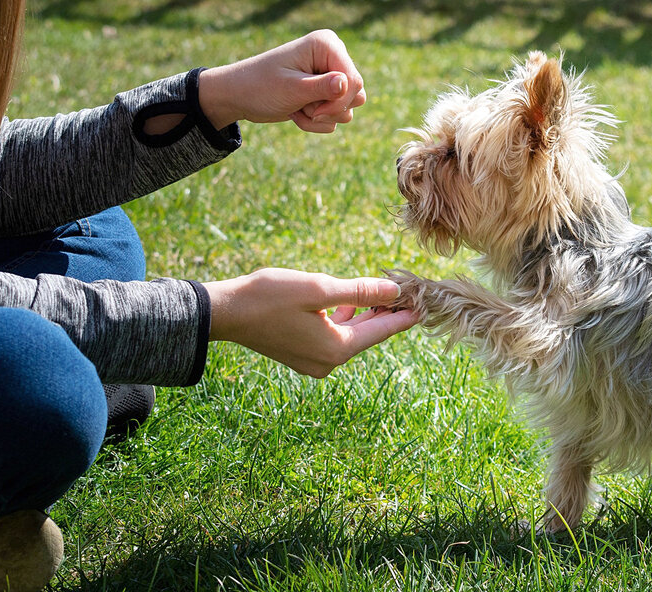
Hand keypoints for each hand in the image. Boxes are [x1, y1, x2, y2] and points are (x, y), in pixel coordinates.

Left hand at [198, 30, 366, 133]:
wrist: (239, 96)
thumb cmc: (260, 86)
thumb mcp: (291, 88)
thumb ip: (322, 87)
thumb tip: (348, 84)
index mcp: (326, 44)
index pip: (354, 80)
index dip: (339, 101)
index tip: (316, 112)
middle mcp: (333, 56)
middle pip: (356, 94)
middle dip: (330, 110)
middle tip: (305, 110)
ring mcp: (331, 74)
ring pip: (348, 107)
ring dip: (322, 117)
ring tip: (297, 109)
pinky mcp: (326, 91)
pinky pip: (337, 115)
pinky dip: (317, 121)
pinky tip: (297, 112)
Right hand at [204, 269, 419, 377]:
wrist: (224, 313)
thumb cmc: (269, 297)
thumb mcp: (319, 289)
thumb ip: (360, 292)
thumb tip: (394, 292)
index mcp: (337, 349)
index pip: (382, 331)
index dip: (405, 315)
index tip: (427, 303)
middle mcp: (328, 362)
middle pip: (368, 335)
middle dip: (387, 313)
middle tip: (410, 292)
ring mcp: (313, 361)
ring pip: (351, 335)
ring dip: (366, 315)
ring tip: (386, 293)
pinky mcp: (300, 354)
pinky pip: (334, 337)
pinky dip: (346, 320)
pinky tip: (350, 303)